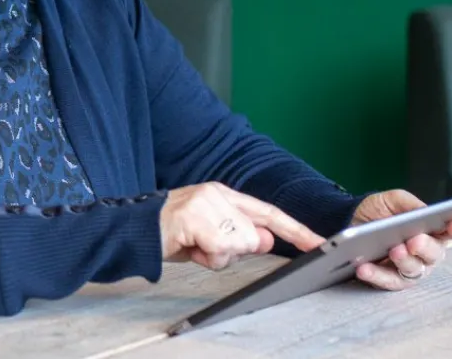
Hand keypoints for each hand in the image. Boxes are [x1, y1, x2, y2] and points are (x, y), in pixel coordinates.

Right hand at [160, 182, 323, 270]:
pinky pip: (220, 249)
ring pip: (239, 243)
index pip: (268, 212)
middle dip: (233, 250)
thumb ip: (239, 236)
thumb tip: (266, 239)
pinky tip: (189, 247)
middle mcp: (217, 194)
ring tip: (194, 246)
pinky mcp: (196, 217)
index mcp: (223, 195)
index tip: (318, 242)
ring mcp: (206, 203)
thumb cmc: (170, 234)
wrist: (133, 231)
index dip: (295, 229)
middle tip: (204, 247)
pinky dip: (206, 257)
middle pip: (254, 235)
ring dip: (217, 255)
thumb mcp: (210, 236)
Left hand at [348, 189, 451, 290]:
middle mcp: (429, 251)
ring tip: (392, 251)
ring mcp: (412, 267)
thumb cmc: (380, 211)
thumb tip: (425, 211)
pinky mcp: (393, 279)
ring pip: (415, 269)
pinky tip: (364, 267)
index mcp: (435, 229)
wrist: (351, 220)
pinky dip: (376, 275)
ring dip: (404, 260)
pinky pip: (388, 281)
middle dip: (425, 246)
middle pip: (436, 253)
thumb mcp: (392, 200)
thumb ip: (410, 204)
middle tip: (414, 240)